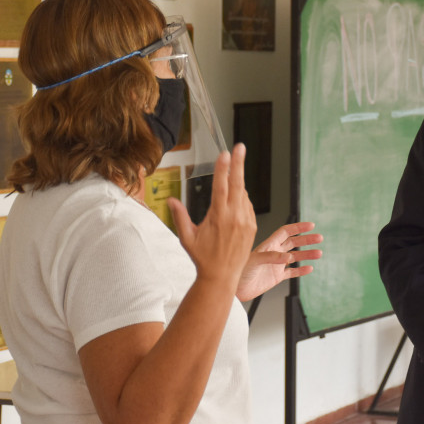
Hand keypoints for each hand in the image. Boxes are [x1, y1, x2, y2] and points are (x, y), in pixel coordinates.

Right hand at [168, 144, 256, 291]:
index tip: (225, 153)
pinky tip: (235, 199)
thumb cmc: (202, 258)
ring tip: (231, 175)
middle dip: (238, 164)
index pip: (221, 186)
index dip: (223, 168)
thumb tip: (170, 200)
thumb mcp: (187, 238)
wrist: (222, 277)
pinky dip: (242, 199)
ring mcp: (246, 221)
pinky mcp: (252, 227)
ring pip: (243, 194)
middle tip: (240, 147)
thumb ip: (179, 217)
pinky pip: (248, 206)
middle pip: (237, 184)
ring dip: (238, 182)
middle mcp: (235, 217)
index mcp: (218, 217)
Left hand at [235, 222, 322, 300]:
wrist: (235, 289)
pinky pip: (292, 272)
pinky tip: (309, 268)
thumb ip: (272, 257)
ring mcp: (276, 265)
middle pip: (293, 242)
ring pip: (295, 257)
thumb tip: (288, 257)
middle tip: (319, 238)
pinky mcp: (276, 277)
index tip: (310, 226)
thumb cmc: (239, 272)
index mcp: (268, 245)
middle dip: (306, 240)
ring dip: (307, 254)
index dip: (298, 228)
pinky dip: (301, 271)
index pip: (286, 232)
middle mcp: (273, 253)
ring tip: (319, 253)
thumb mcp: (254, 261)